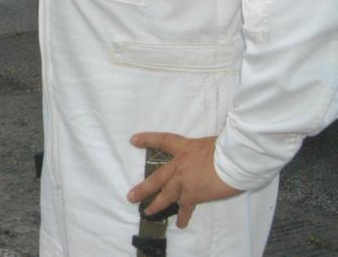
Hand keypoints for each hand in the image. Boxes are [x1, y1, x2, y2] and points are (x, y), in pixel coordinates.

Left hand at [127, 132, 241, 227]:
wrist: (232, 161)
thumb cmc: (225, 148)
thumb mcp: (210, 143)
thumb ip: (203, 152)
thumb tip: (209, 158)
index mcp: (183, 147)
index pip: (163, 141)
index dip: (148, 139)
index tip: (134, 140)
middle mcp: (179, 165)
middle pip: (157, 177)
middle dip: (143, 188)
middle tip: (131, 197)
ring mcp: (184, 181)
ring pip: (166, 195)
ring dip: (156, 205)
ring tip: (147, 212)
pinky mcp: (193, 195)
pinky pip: (186, 208)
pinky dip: (183, 217)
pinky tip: (180, 224)